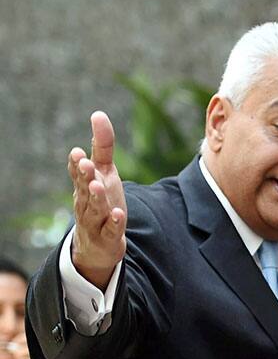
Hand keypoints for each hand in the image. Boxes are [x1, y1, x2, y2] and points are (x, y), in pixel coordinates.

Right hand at [68, 111, 126, 288]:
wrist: (97, 244)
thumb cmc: (100, 201)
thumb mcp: (104, 173)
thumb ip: (102, 146)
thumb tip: (98, 114)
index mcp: (84, 184)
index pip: (77, 172)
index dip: (77, 163)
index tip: (78, 152)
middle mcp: (86, 201)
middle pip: (83, 188)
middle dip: (84, 176)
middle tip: (85, 163)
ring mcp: (96, 221)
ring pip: (95, 209)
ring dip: (96, 198)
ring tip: (98, 186)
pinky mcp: (108, 237)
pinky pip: (110, 231)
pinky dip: (114, 223)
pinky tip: (119, 214)